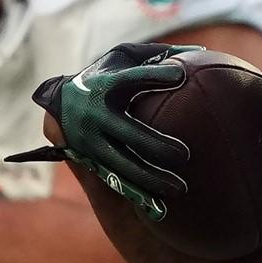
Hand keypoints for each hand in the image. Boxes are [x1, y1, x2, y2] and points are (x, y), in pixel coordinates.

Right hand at [10, 43, 199, 215]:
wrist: (60, 103)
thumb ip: (158, 55)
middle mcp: (96, 115)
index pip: (131, 79)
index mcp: (105, 86)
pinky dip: (136, 196)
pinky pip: (115, 182)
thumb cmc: (105, 75)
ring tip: (180, 189)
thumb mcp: (124, 57)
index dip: (153, 76)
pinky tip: (159, 209)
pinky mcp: (90, 162)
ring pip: (122, 164)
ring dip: (149, 178)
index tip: (180, 75)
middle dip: (155, 145)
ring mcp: (91, 142)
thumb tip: (201, 53)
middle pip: (128, 132)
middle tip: (184, 155)